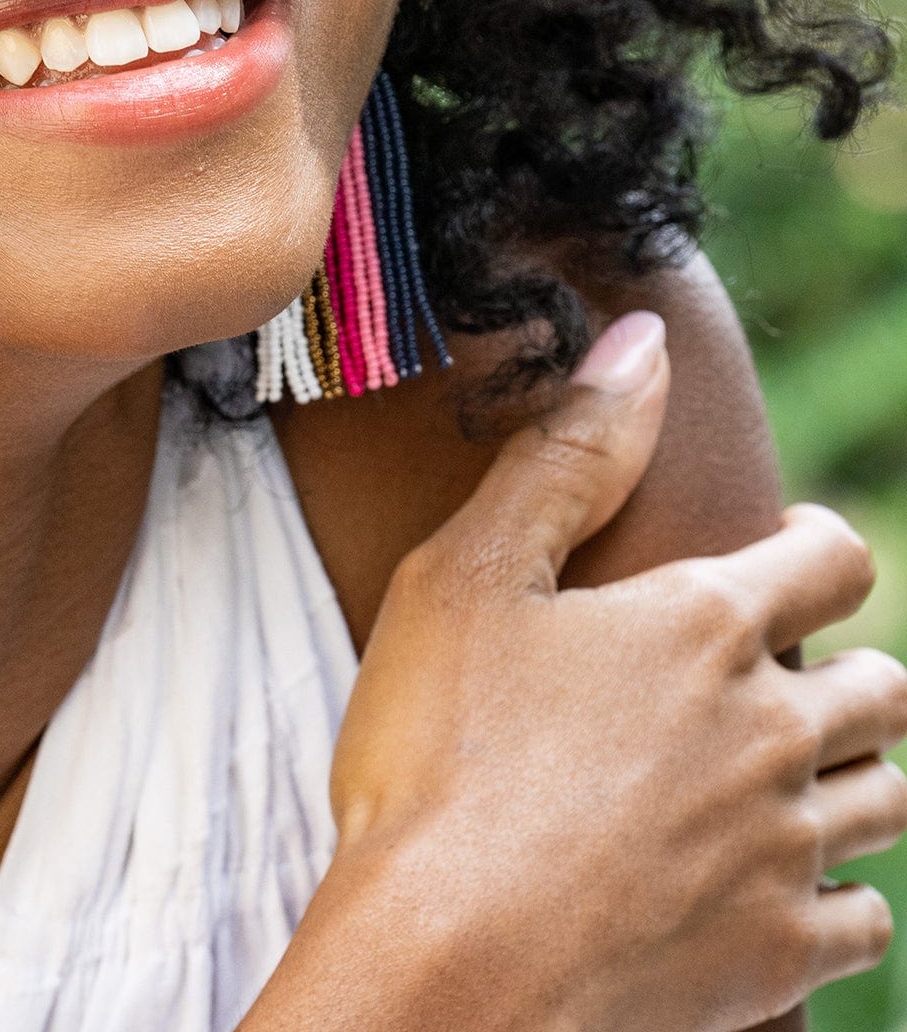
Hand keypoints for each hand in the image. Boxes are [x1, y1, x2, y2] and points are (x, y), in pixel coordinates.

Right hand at [273, 311, 906, 1031]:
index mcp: (703, 627)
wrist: (450, 959)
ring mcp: (786, 851)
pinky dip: (839, 895)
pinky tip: (782, 886)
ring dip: (857, 775)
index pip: (831, 559)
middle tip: (781, 674)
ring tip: (793, 772)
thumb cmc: (439, 754)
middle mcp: (773, 731)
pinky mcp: (780, 957)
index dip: (816, 547)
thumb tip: (644, 341)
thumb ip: (566, 453)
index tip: (783, 555)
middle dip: (848, 667)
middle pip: (884, 687)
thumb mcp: (469, 574)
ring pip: (892, 800)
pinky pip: (866, 920)